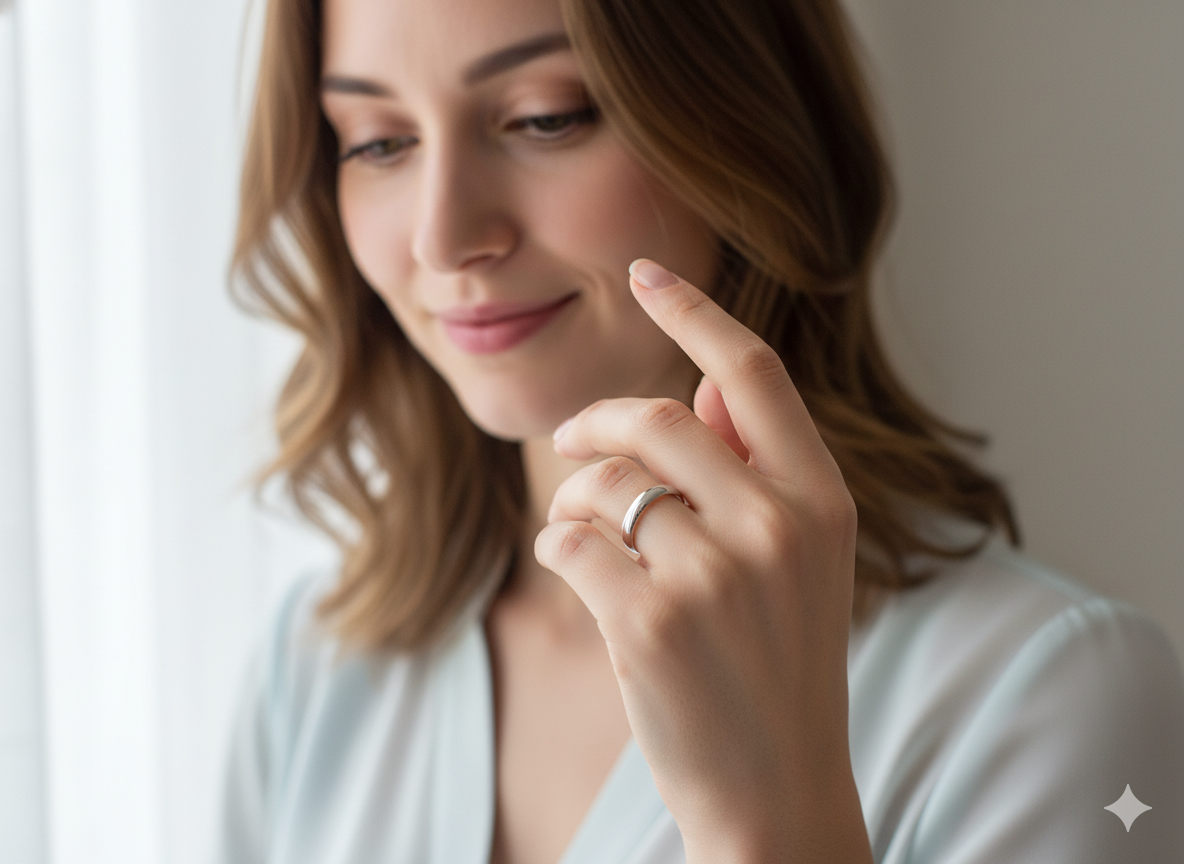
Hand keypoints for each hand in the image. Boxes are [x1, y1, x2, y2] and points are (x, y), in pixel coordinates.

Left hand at [535, 260, 871, 863]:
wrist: (776, 793)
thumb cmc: (778, 668)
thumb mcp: (800, 564)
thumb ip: (758, 472)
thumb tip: (703, 388)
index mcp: (822, 500)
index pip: (753, 374)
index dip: (694, 312)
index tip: (644, 272)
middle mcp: (777, 525)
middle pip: (657, 417)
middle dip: (597, 422)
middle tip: (571, 442)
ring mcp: (716, 575)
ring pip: (602, 483)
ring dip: (572, 499)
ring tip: (578, 530)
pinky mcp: (651, 624)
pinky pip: (568, 543)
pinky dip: (557, 550)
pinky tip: (577, 577)